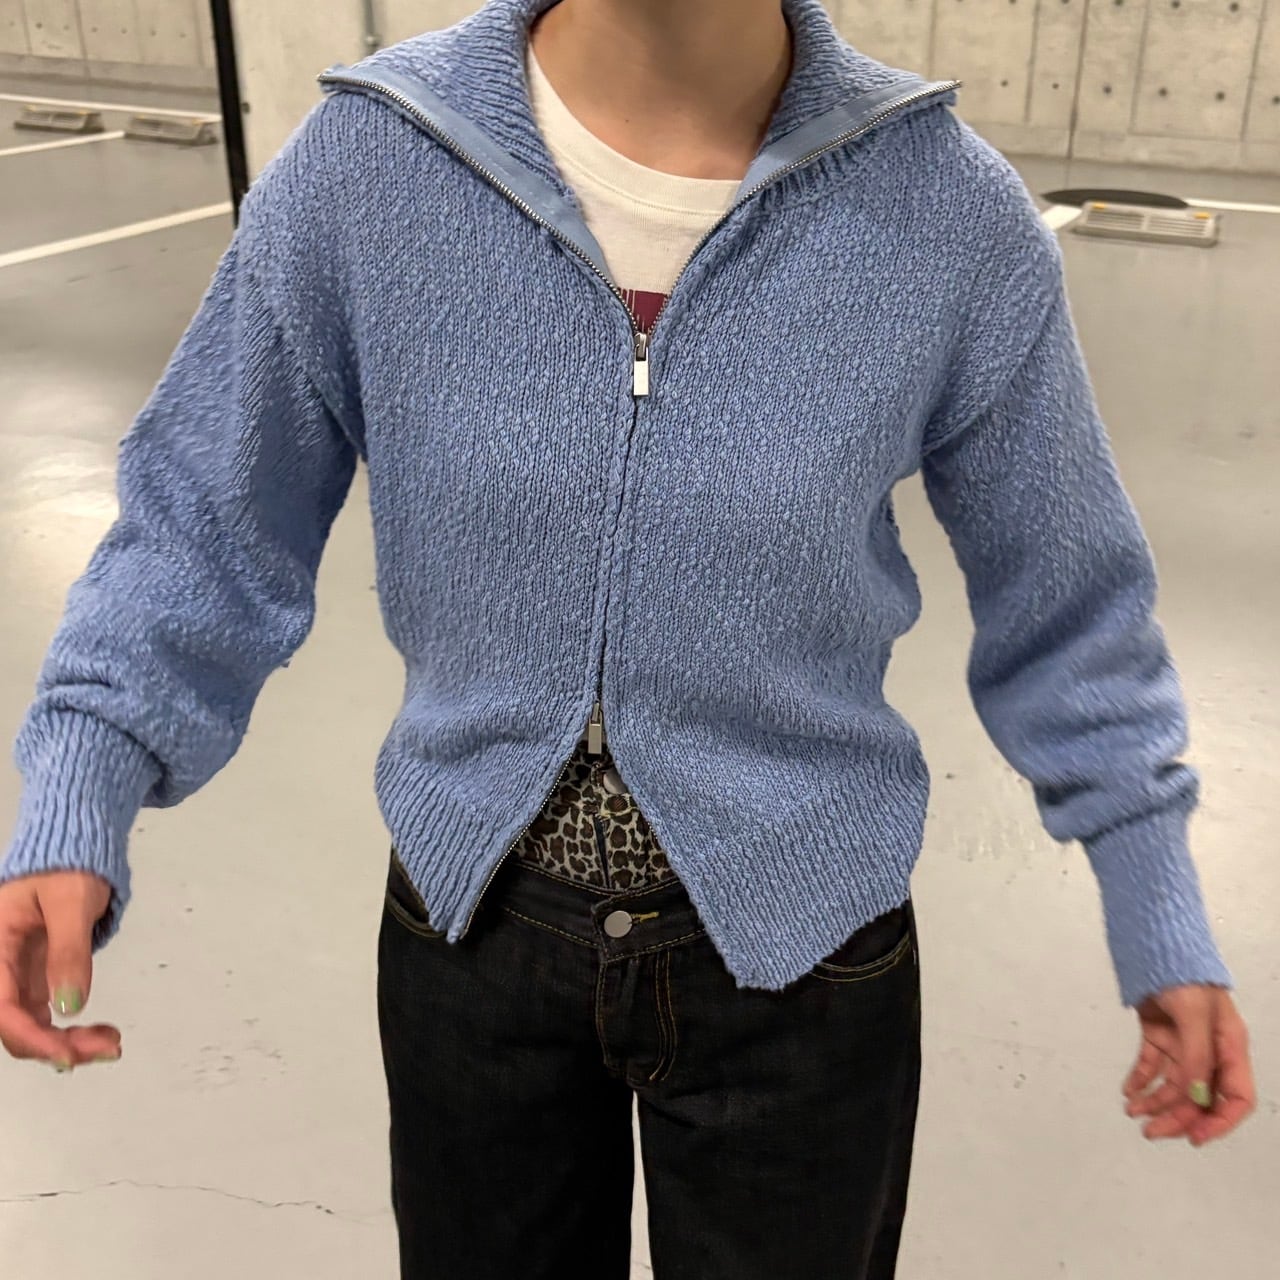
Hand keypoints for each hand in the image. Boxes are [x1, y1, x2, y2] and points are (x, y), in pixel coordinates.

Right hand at [0, 871, 121, 1071]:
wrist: (74, 846)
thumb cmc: (68, 866)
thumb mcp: (70, 902)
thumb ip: (68, 951)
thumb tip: (70, 1006)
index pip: (1, 1006)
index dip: (31, 1037)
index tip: (68, 1055)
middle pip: (14, 1023)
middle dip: (55, 1046)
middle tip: (107, 1049)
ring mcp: (17, 974)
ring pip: (30, 1024)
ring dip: (66, 1042)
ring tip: (111, 1044)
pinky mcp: (35, 977)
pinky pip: (45, 1013)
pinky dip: (70, 1028)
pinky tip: (99, 1034)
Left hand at [1124, 984, 1253, 1144]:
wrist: (1155, 943)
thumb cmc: (1183, 973)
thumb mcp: (1195, 1015)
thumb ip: (1197, 1058)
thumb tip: (1196, 1097)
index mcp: (1229, 1047)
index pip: (1235, 1098)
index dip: (1218, 1122)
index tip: (1194, 1137)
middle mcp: (1209, 1049)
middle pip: (1199, 1096)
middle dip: (1176, 1117)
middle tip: (1150, 1131)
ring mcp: (1183, 1041)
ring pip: (1173, 1084)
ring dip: (1154, 1102)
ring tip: (1133, 1112)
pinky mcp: (1160, 1032)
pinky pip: (1153, 1064)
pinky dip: (1140, 1079)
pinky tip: (1128, 1091)